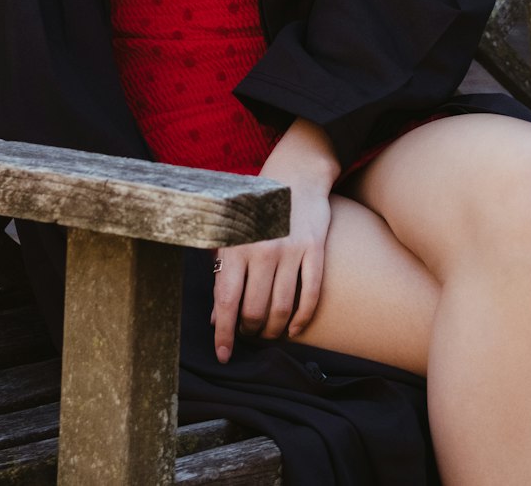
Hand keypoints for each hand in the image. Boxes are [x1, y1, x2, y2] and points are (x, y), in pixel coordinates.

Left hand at [210, 118, 338, 362]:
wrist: (295, 176)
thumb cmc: (256, 207)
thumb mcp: (230, 232)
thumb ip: (222, 270)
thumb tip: (216, 315)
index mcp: (235, 245)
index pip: (226, 301)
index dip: (224, 333)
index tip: (223, 355)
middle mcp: (262, 249)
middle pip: (255, 310)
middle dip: (250, 330)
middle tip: (248, 333)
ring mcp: (290, 250)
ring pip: (282, 308)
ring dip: (274, 329)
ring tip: (268, 332)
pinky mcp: (314, 250)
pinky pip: (311, 295)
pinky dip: (302, 319)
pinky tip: (294, 328)